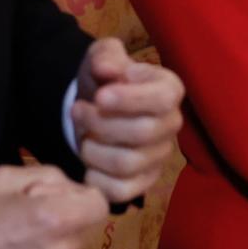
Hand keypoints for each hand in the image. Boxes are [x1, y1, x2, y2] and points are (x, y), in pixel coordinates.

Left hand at [72, 38, 183, 204]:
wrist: (94, 106)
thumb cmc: (104, 80)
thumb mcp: (102, 57)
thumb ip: (106, 57)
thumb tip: (108, 69)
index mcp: (169, 90)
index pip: (163, 99)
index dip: (131, 100)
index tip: (100, 96)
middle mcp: (171, 125)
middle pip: (142, 133)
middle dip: (101, 122)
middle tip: (76, 110)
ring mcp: (158, 157)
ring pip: (128, 163)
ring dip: (94, 149)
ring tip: (80, 134)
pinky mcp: (141, 182)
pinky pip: (121, 191)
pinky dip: (96, 178)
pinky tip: (87, 160)